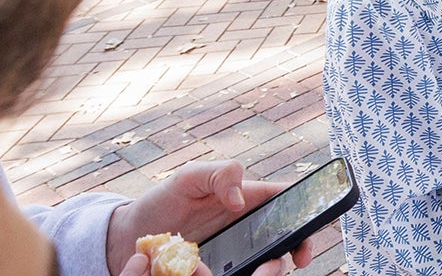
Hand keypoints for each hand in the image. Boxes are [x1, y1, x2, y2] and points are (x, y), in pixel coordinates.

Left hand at [107, 161, 314, 275]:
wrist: (131, 237)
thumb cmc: (164, 201)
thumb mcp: (189, 177)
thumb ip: (219, 174)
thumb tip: (239, 199)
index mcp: (251, 201)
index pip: (291, 205)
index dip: (309, 218)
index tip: (307, 234)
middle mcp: (250, 230)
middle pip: (287, 242)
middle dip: (295, 253)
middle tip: (290, 262)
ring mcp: (238, 255)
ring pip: (268, 266)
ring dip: (270, 271)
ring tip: (259, 274)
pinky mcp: (223, 273)